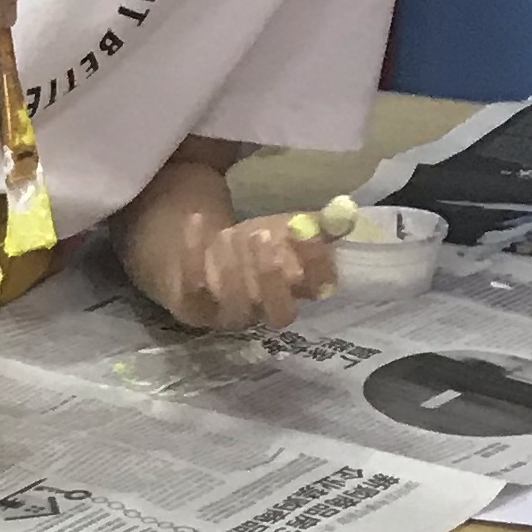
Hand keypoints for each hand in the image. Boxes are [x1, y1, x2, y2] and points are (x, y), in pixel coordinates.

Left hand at [181, 211, 339, 332]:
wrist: (195, 249)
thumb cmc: (249, 246)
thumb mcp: (285, 231)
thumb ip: (315, 226)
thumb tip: (343, 217)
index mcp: (285, 298)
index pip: (309, 297)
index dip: (313, 275)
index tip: (308, 242)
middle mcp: (257, 313)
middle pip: (275, 312)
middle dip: (273, 276)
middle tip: (264, 238)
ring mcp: (221, 314)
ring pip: (234, 301)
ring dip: (236, 265)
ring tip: (234, 233)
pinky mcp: (188, 304)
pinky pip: (191, 282)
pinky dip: (194, 250)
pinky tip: (198, 220)